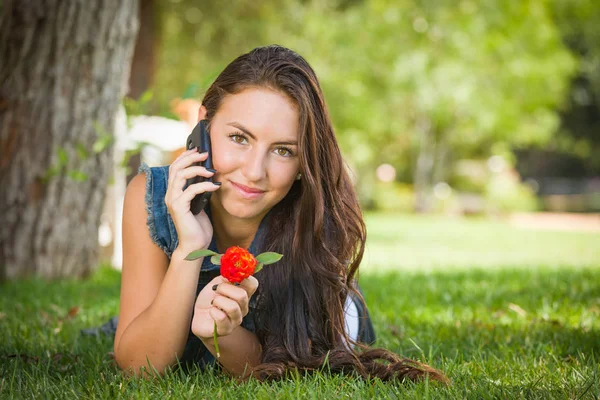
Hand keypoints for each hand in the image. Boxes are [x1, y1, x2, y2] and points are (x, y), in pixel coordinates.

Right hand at [164, 108, 219, 252]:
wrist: (195, 245)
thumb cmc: (199, 226)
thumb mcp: (201, 203)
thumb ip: (200, 190)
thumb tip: (210, 174)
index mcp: (174, 192)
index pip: (175, 168)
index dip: (186, 157)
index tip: (199, 150)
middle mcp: (170, 194)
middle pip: (175, 167)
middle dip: (190, 158)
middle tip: (206, 154)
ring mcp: (173, 201)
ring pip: (180, 176)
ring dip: (197, 169)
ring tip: (211, 170)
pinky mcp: (179, 208)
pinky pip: (191, 191)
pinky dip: (204, 186)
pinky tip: (215, 185)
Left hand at [191, 275, 258, 339]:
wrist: (199, 317)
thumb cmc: (209, 299)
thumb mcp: (215, 283)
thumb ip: (225, 277)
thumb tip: (230, 273)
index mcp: (243, 294)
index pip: (253, 284)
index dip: (243, 278)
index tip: (231, 277)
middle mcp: (243, 308)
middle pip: (242, 295)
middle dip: (224, 289)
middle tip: (215, 289)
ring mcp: (236, 320)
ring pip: (233, 307)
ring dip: (218, 301)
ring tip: (213, 302)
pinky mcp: (226, 330)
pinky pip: (222, 318)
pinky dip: (213, 312)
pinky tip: (211, 312)